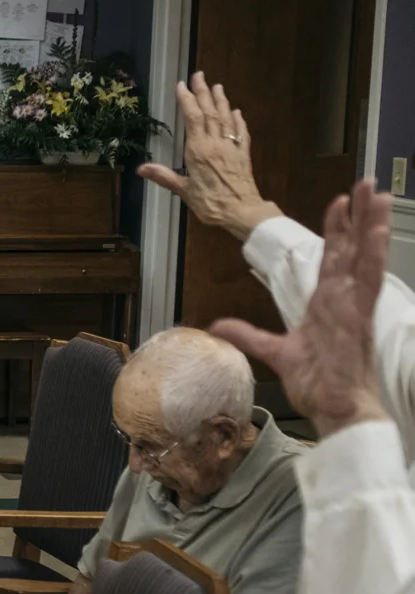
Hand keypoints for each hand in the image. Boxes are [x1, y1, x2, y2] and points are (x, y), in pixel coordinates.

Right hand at [137, 72, 281, 240]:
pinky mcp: (244, 155)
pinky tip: (237, 112)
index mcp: (198, 150)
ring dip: (221, 101)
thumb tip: (140, 168)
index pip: (192, 118)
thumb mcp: (183, 191)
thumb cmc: (210, 203)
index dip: (187, 100)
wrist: (242, 212)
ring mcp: (232, 147)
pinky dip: (238, 120)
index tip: (182, 85)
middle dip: (203, 93)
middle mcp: (216, 144)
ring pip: (226, 119)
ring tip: (217, 86)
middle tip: (199, 75)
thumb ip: (163, 176)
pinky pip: (241, 133)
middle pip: (210, 113)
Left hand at [212, 180, 391, 436]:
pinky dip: (373, 255)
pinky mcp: (360, 318)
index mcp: (328, 304)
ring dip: (370, 225)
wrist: (335, 409)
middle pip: (352, 249)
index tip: (337, 203)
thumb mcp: (274, 352)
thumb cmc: (317, 383)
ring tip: (375, 194)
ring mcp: (354, 306)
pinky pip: (369, 281)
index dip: (336, 231)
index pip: (333, 258)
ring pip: (365, 257)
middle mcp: (344, 300)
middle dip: (357, 215)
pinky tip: (375, 232)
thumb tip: (217, 326)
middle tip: (365, 183)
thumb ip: (247, 335)